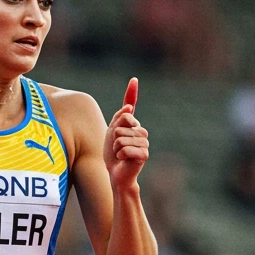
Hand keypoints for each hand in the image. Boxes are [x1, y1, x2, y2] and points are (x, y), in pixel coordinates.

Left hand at [104, 77, 149, 191]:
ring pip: (120, 137)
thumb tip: (128, 107)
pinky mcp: (144, 154)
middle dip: (113, 138)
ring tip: (120, 155)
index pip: (131, 105)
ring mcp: (144, 142)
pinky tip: (124, 160)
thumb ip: (117, 120)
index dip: (132, 92)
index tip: (133, 79)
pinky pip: (124, 148)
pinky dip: (119, 155)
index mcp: (132, 125)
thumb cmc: (113, 156)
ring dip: (115, 148)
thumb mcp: (110, 135)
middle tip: (116, 149)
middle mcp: (141, 131)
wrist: (117, 175)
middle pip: (121, 124)